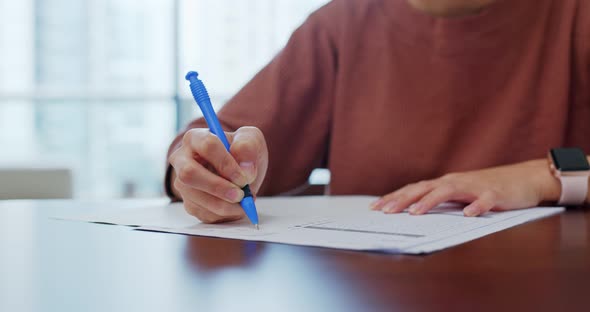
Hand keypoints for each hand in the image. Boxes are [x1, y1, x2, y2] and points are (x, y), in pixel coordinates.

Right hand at [169, 126, 268, 222]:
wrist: (241, 173)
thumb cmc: (242, 153)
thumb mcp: (252, 140)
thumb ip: (249, 147)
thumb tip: (245, 170)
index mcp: (196, 138)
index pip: (207, 146)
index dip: (226, 163)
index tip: (243, 177)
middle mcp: (182, 160)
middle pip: (189, 174)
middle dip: (217, 187)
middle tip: (240, 195)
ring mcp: (183, 183)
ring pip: (196, 197)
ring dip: (225, 204)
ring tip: (245, 200)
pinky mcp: (190, 203)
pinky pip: (204, 213)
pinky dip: (225, 214)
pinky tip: (236, 206)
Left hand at [370, 160, 560, 216]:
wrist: (525, 179)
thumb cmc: (488, 189)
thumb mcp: (460, 195)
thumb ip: (440, 201)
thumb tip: (414, 211)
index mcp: (445, 183)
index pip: (414, 189)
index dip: (394, 197)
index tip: (374, 208)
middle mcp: (455, 182)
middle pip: (424, 188)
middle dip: (403, 199)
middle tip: (385, 211)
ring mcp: (475, 186)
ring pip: (449, 191)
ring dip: (430, 201)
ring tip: (415, 213)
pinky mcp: (495, 194)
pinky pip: (485, 200)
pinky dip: (476, 207)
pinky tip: (468, 215)